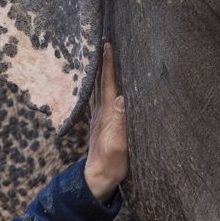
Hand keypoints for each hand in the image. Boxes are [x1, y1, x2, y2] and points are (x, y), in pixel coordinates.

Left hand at [84, 42, 127, 203]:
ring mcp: (98, 117)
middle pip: (99, 80)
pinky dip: (99, 85)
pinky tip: (100, 84)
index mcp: (107, 113)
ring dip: (100, 71)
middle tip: (102, 41)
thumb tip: (122, 98)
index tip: (107, 44)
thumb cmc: (112, 163)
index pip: (107, 82)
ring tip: (102, 57)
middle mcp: (100, 111)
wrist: (98, 179)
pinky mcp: (99, 124)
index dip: (107, 63)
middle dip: (101, 61)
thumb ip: (120, 122)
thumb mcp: (119, 144)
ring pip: (98, 88)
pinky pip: (98, 98)